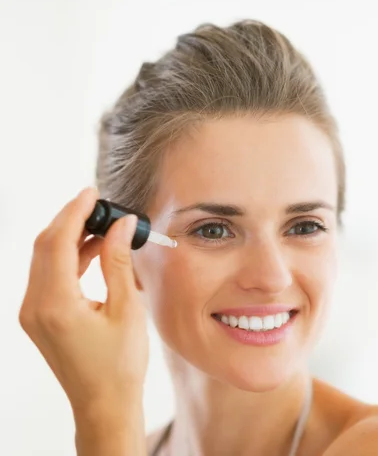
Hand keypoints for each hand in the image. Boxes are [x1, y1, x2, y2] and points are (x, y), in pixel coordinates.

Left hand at [19, 187, 148, 415]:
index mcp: (55, 304)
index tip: (92, 192)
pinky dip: (70, 259)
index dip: (75, 212)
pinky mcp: (40, 318)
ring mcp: (33, 313)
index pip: (57, 242)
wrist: (103, 404)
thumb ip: (119, 262)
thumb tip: (122, 225)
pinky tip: (96, 252)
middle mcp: (35, 306)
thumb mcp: (126, 309)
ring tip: (105, 227)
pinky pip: (50, 276)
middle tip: (101, 205)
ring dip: (72, 239)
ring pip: (45, 260)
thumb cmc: (120, 364)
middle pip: (45, 247)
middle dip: (71, 220)